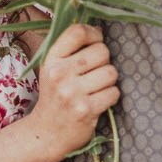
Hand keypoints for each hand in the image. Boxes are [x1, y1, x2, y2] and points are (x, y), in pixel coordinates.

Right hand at [28, 24, 119, 160]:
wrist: (47, 133)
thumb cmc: (55, 95)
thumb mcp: (52, 67)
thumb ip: (70, 47)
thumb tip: (100, 28)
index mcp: (51, 59)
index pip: (77, 32)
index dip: (94, 34)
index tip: (95, 42)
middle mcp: (59, 73)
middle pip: (102, 51)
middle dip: (104, 61)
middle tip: (92, 73)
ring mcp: (72, 93)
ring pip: (111, 72)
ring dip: (108, 80)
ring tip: (95, 88)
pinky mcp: (86, 110)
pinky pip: (114, 92)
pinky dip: (110, 96)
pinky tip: (98, 101)